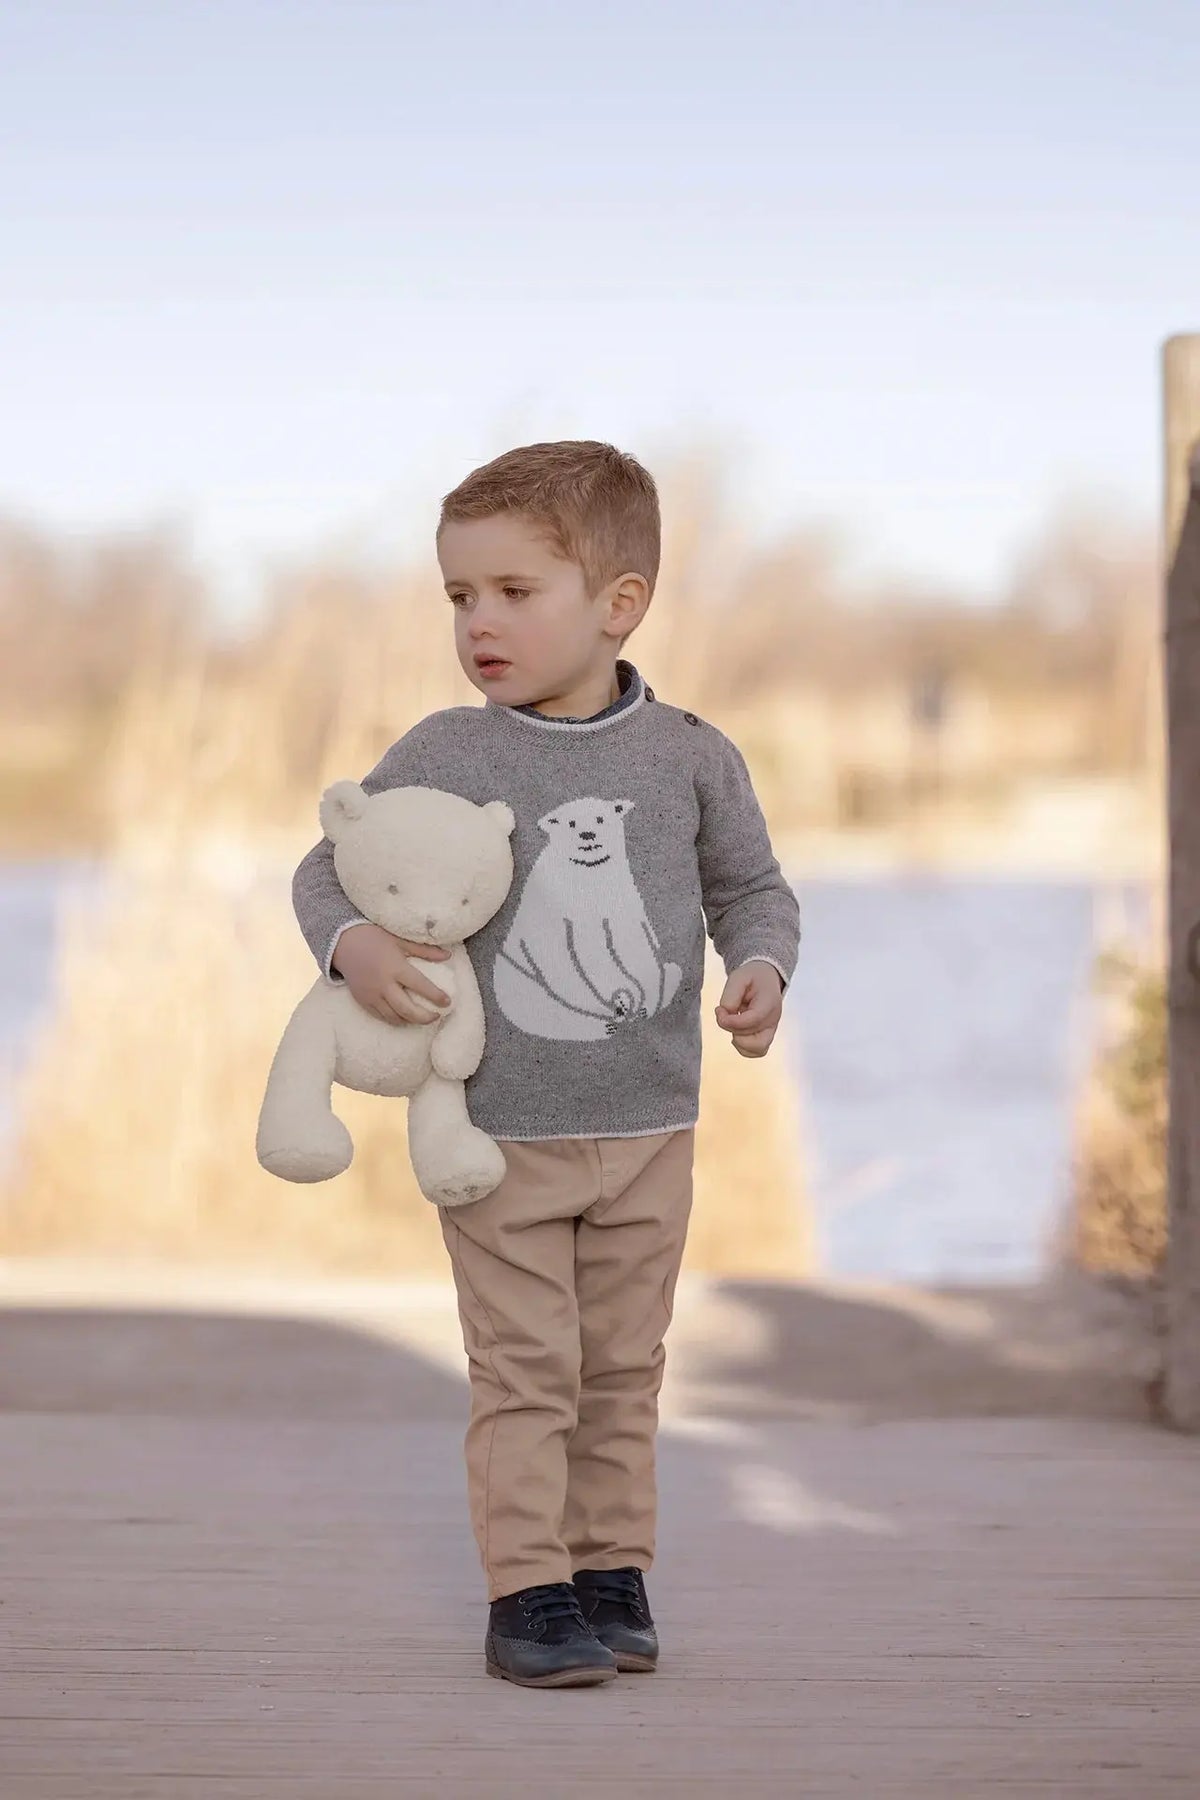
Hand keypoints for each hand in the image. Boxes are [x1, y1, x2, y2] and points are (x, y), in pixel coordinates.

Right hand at [332, 922, 452, 1025]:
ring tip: (421, 1019)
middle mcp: (383, 984)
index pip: (420, 986)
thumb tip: (448, 956)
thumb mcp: (400, 940)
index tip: (447, 1002)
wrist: (343, 942)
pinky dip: (394, 1020)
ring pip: (394, 1017)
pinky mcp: (362, 1000)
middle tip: (437, 1016)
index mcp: (395, 967)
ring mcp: (371, 994)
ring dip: (410, 1021)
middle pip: (407, 1009)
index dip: (436, 996)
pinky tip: (403, 1018)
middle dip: (425, 1017)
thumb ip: (425, 950)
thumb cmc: (374, 937)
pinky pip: (380, 1016)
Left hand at [715, 960, 782, 1057]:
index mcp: (769, 1002)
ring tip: (731, 1024)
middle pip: (755, 1040)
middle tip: (723, 1015)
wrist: (766, 977)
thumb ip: (730, 996)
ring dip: (739, 1041)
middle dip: (733, 1030)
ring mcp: (772, 1029)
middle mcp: (773, 1019)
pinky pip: (757, 1051)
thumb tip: (726, 1015)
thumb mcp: (738, 977)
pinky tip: (736, 1032)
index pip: (752, 1020)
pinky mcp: (766, 1035)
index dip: (731, 1022)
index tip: (719, 1011)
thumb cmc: (752, 977)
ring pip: (758, 1050)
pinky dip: (743, 1046)